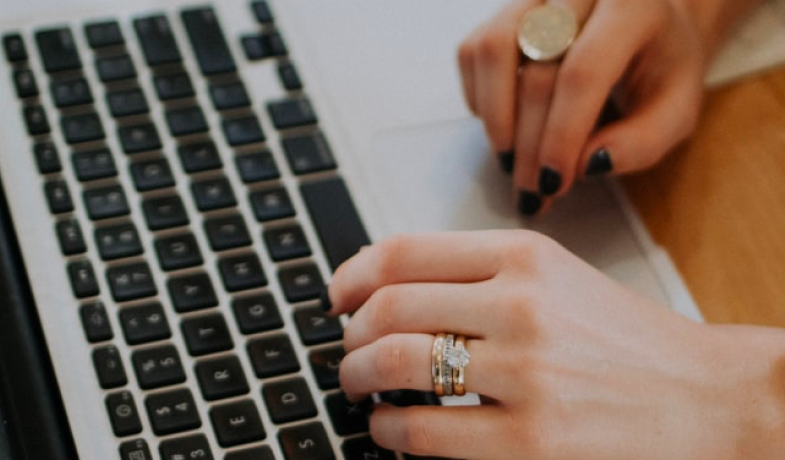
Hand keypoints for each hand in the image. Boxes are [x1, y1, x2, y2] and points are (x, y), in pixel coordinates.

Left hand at [329, 231, 784, 458]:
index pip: (403, 251)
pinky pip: (421, 433)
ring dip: (356, 378)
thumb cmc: (629, 344)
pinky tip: (391, 431)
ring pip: (393, 365)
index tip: (338, 296)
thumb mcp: (559, 278)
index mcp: (526, 256)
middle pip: (388, 307)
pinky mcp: (529, 443)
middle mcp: (522, 305)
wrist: (709, 400)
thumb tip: (383, 287)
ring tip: (358, 387)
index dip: (352, 275)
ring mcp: (525, 374)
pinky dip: (387, 431)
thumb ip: (478, 273)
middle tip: (346, 350)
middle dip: (349, 335)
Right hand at [458, 0, 706, 213]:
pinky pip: (473, 52)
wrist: (647, 23)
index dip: (561, 134)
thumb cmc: (660, 68)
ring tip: (511, 160)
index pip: (583, 72)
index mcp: (633, 7)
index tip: (554, 183)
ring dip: (495, 118)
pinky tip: (505, 125)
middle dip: (529, 144)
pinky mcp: (504, 10)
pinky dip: (480, 98)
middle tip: (532, 190)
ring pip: (492, 51)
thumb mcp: (676, 110)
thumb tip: (587, 165)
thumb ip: (642, 142)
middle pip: (536, 72)